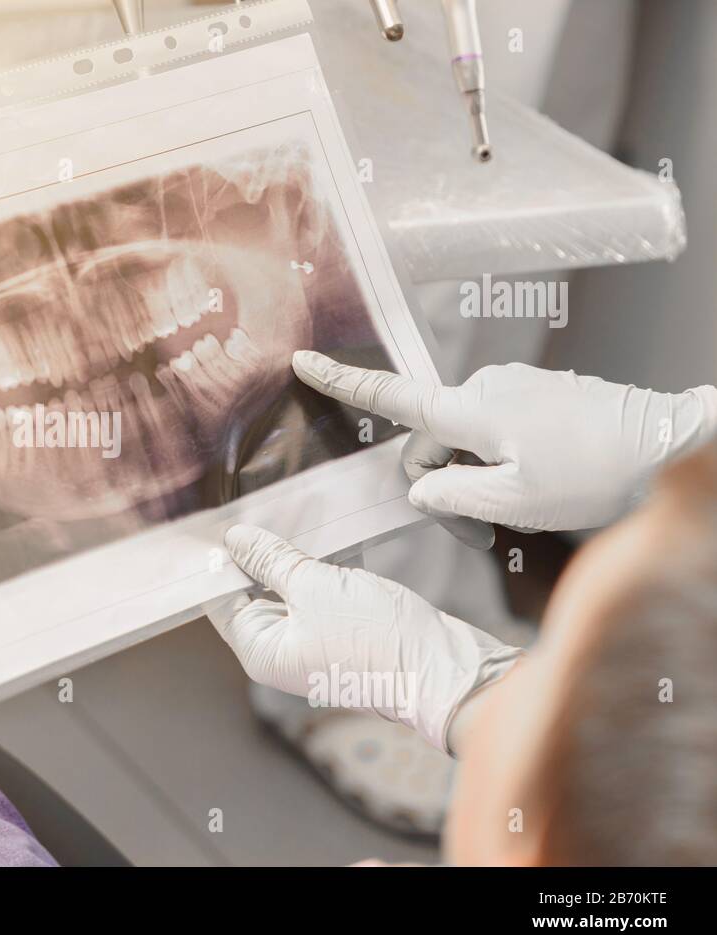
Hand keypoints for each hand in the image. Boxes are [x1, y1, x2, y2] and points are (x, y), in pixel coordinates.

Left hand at [205, 525, 521, 753]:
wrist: (443, 669)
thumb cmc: (376, 640)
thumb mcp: (313, 587)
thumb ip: (270, 560)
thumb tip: (235, 540)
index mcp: (259, 650)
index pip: (219, 600)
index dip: (219, 561)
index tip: (220, 522)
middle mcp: (280, 650)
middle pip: (252, 592)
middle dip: (258, 553)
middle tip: (259, 509)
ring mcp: (311, 641)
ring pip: (289, 588)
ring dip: (293, 556)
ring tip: (293, 515)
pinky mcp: (340, 630)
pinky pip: (318, 592)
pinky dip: (321, 567)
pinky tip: (327, 537)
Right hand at [292, 351, 716, 542]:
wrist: (668, 444)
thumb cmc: (595, 474)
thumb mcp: (512, 502)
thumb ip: (449, 494)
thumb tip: (421, 486)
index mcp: (471, 410)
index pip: (390, 396)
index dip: (341, 383)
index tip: (302, 362)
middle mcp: (485, 388)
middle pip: (430, 442)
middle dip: (441, 487)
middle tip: (480, 537)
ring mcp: (513, 390)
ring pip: (464, 442)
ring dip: (474, 482)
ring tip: (514, 520)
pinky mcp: (537, 397)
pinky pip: (495, 433)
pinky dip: (499, 467)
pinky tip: (534, 493)